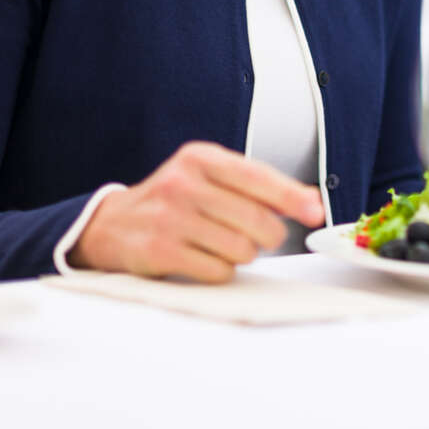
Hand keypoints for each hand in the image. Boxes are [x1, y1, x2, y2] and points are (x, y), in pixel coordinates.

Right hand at [69, 142, 325, 282]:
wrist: (113, 225)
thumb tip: (311, 201)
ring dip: (241, 254)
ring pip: (241, 249)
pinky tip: (202, 258)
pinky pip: (218, 271)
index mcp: (201, 158)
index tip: (315, 213)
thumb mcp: (211, 178)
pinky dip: (220, 271)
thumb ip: (259, 186)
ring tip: (221, 245)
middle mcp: (183, 183)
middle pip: (256, 220)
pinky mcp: (160, 251)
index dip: (291, 197)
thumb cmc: (175, 200)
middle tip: (259, 238)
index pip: (257, 177)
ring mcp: (169, 217)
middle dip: (268, 236)